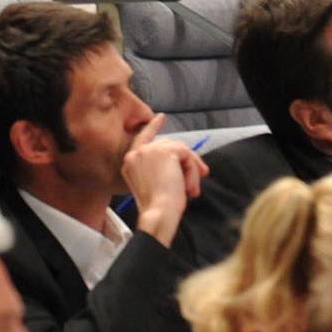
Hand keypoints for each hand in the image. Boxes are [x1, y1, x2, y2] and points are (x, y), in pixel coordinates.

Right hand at [120, 113, 209, 245]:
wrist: (158, 214)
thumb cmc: (157, 208)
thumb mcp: (153, 184)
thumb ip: (160, 168)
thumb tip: (183, 160)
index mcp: (129, 163)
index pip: (142, 138)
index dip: (153, 127)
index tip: (161, 117)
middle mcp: (135, 153)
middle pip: (168, 145)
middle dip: (187, 160)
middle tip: (203, 173)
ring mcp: (148, 150)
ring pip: (179, 150)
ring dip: (190, 169)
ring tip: (191, 189)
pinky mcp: (164, 152)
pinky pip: (186, 154)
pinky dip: (192, 170)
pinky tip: (189, 187)